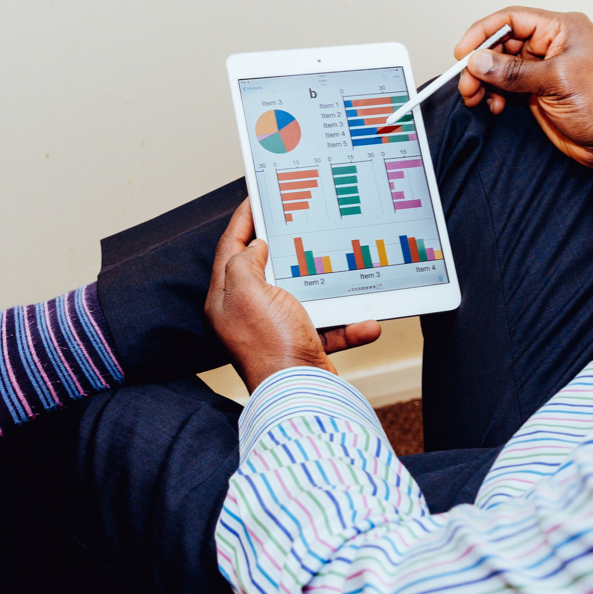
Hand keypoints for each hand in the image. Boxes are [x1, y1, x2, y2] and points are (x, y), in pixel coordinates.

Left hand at [205, 200, 381, 392]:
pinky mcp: (302, 345)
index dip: (243, 220)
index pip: (230, 248)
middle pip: (265, 268)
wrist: (300, 396)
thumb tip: (256, 247)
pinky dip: (348, 324)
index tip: (255, 198)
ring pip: (303, 294)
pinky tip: (366, 321)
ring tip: (341, 265)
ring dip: (327, 287)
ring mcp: (276, 329)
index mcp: (226, 298)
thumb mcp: (247, 291)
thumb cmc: (270, 344)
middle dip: (285, 245)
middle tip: (299, 220)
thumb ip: (245, 262)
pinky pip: (329, 325)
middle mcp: (247, 313)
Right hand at [455, 7, 592, 170]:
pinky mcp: (538, 92)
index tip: (463, 53)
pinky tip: (494, 106)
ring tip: (475, 97)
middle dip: (481, 63)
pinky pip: (506, 87)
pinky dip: (495, 95)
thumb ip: (514, 72)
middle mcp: (552, 45)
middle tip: (467, 83)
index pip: (513, 19)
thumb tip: (478, 61)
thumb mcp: (556, 81)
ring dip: (484, 81)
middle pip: (502, 44)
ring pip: (501, 67)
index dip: (484, 33)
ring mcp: (544, 69)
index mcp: (562, 29)